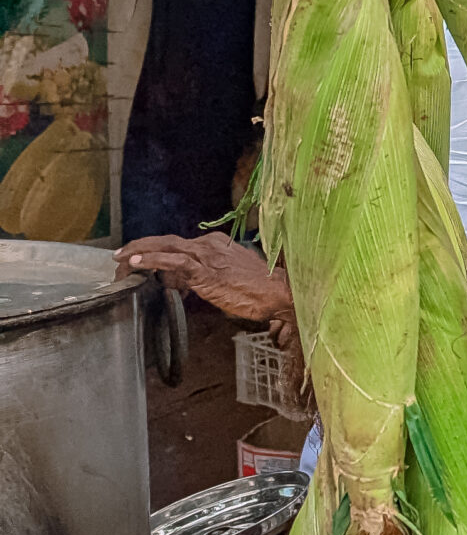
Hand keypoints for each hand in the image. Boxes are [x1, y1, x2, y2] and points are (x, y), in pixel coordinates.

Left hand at [116, 232, 290, 324]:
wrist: (277, 293)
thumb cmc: (258, 290)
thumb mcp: (228, 278)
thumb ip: (205, 275)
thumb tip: (182, 282)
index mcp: (217, 244)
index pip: (179, 244)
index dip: (157, 252)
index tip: (141, 261)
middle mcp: (210, 245)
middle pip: (168, 241)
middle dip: (141, 246)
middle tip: (120, 253)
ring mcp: (207, 255)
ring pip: (166, 246)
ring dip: (139, 251)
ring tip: (120, 257)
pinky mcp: (205, 270)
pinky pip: (172, 261)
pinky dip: (151, 260)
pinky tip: (136, 263)